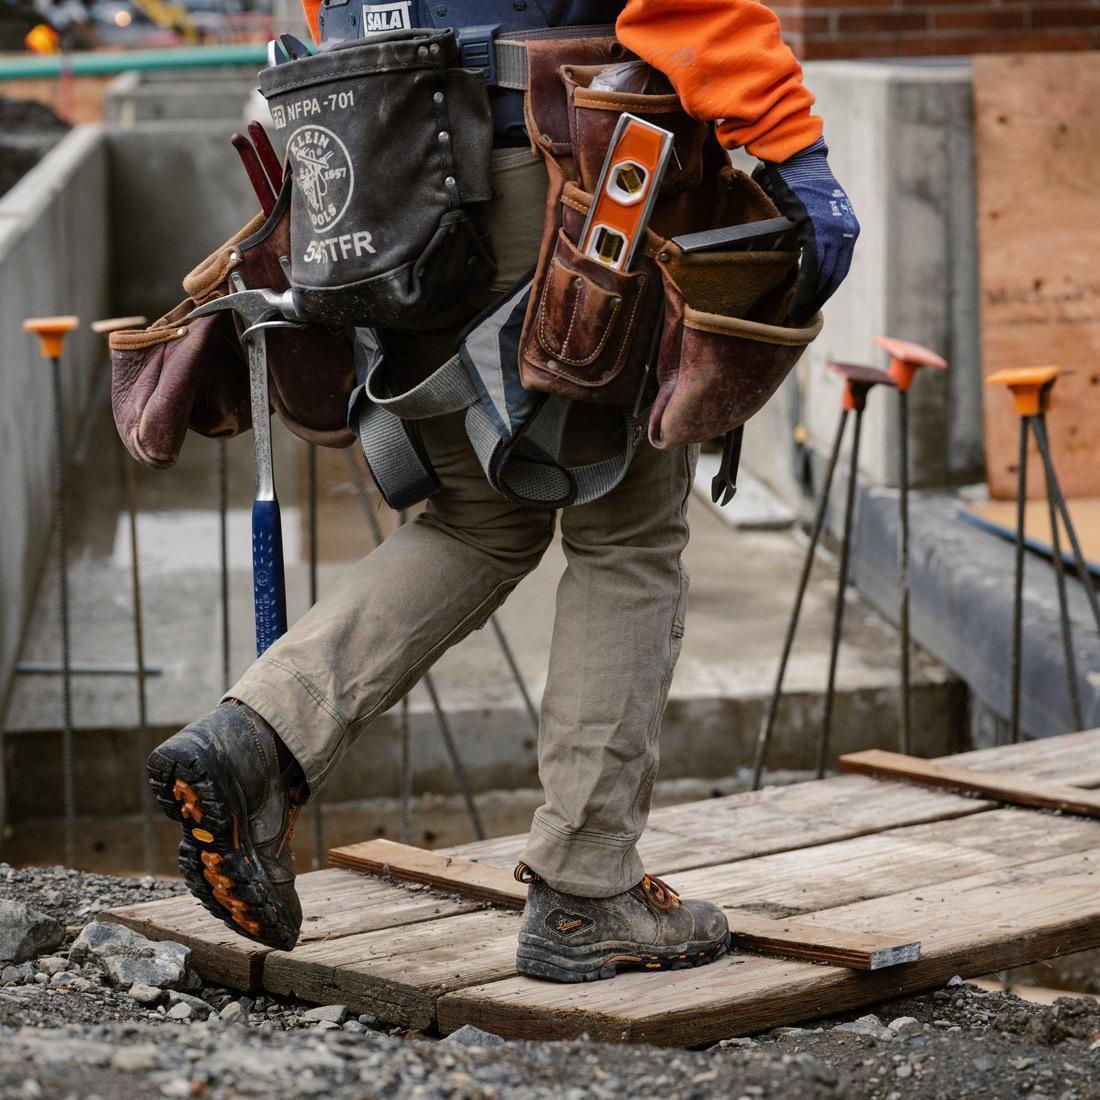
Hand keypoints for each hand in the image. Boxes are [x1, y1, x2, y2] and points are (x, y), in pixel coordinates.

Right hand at [753, 138, 858, 324]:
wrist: (794, 157)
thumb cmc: (795, 178)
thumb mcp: (809, 209)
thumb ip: (809, 230)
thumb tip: (796, 244)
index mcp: (847, 228)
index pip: (839, 266)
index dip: (826, 288)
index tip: (812, 303)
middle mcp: (846, 232)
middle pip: (835, 276)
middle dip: (819, 298)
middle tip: (803, 316)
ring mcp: (834, 232)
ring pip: (825, 276)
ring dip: (811, 299)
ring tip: (798, 316)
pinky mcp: (818, 231)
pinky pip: (813, 268)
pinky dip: (805, 289)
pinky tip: (797, 303)